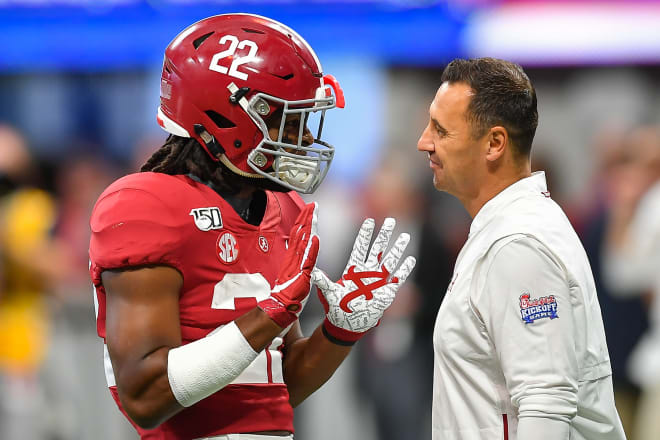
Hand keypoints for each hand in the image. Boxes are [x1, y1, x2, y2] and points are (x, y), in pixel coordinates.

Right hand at [258, 202, 319, 327]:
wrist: (279, 308)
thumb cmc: (286, 294)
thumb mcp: (291, 274)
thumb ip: (293, 263)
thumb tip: (292, 251)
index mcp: (293, 258)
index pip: (299, 235)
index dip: (304, 222)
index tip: (309, 209)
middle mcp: (295, 258)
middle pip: (301, 235)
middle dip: (307, 219)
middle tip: (313, 205)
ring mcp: (298, 265)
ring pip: (304, 242)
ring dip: (310, 227)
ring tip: (314, 214)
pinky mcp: (302, 274)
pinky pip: (308, 260)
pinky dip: (312, 249)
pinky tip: (316, 238)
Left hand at [312, 218, 415, 343]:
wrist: (349, 324)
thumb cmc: (338, 308)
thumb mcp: (329, 293)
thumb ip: (323, 282)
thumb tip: (313, 272)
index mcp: (354, 269)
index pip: (361, 247)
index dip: (365, 235)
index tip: (369, 221)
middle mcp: (367, 271)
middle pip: (378, 249)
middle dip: (384, 235)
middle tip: (391, 221)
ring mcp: (378, 280)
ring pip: (390, 260)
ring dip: (398, 249)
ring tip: (405, 236)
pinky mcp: (387, 291)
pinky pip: (398, 278)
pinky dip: (404, 269)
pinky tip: (410, 259)